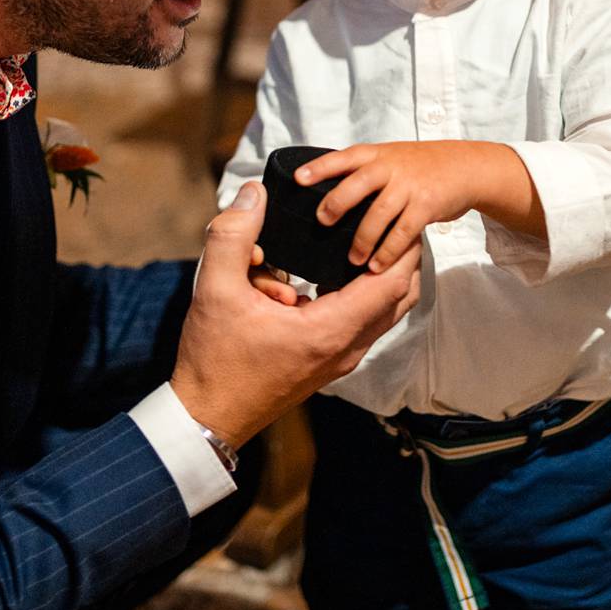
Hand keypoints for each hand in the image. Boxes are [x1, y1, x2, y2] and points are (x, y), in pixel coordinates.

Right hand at [170, 182, 420, 446]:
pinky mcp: (329, 363)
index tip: (397, 212)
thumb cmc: (214, 360)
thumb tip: (253, 193)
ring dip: (382, 276)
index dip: (402, 245)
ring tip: (363, 240)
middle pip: (400, 295)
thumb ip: (233, 236)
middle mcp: (345, 348)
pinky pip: (364, 323)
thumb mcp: (215, 291)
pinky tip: (333, 274)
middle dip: (399, 255)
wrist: (208, 416)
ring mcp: (340, 359)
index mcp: (329, 329)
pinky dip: (363, 295)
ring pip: (385, 311)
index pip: (392, 282)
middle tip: (384, 220)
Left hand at [295, 141, 517, 274]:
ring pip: (379, 213)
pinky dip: (388, 251)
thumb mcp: (389, 158)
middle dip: (337, 203)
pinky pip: (403, 232)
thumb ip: (361, 172)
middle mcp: (391, 167)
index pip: (343, 157)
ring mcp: (409, 186)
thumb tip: (322, 194)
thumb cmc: (419, 165)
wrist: (465, 166)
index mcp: (376, 155)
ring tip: (352, 260)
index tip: (298, 179)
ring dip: (363, 239)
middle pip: (358, 183)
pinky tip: (377, 266)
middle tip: (321, 223)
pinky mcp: (427, 204)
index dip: (320, 167)